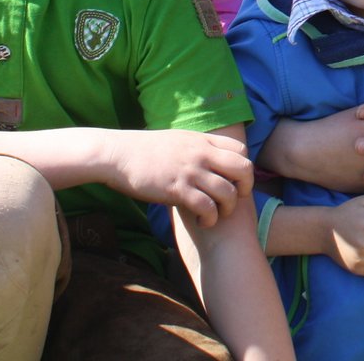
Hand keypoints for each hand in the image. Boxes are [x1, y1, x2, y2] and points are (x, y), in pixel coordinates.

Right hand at [107, 129, 252, 226]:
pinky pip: (206, 206)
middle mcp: (202, 154)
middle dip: (245, 188)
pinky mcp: (176, 189)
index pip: (241, 150)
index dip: (244, 168)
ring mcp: (190, 171)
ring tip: (216, 215)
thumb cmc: (145, 150)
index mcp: (203, 141)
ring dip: (228, 208)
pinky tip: (203, 222)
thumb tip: (210, 156)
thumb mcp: (179, 140)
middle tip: (234, 200)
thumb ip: (198, 147)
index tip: (235, 181)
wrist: (118, 155)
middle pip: (244, 169)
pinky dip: (210, 218)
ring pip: (228, 192)